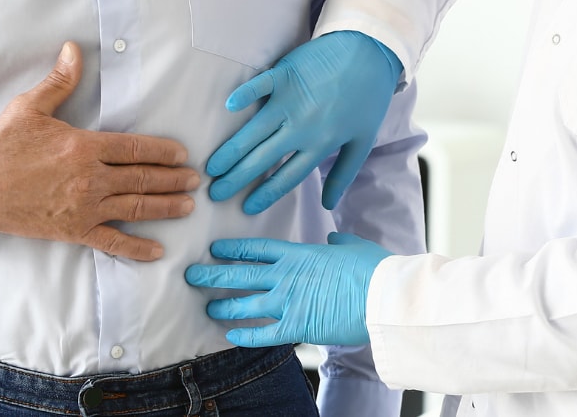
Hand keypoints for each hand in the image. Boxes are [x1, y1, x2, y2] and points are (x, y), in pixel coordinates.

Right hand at [0, 41, 199, 260]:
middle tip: (195, 180)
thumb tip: (74, 50)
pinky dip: (137, 248)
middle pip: (143, 179)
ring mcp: (85, 208)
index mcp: (84, 147)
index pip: (136, 148)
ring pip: (136, 209)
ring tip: (187, 206)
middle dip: (173, 179)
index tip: (182, 154)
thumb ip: (59, 82)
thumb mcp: (29, 107)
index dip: (163, 151)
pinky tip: (157, 250)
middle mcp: (91, 179)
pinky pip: (112, 242)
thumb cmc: (2, 148)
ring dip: (165, 207)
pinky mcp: (74, 231)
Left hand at [185, 232, 391, 346]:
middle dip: (212, 275)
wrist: (384, 296)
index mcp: (300, 254)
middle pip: (239, 274)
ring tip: (208, 309)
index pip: (257, 249)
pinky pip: (262, 333)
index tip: (215, 249)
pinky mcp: (296, 327)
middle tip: (192, 275)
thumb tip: (334, 238)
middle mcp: (286, 276)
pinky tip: (231, 337)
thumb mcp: (355, 246)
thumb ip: (340, 242)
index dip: (233, 249)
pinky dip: (245, 335)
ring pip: (244, 304)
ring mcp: (288, 302)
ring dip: (223, 307)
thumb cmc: (375, 270)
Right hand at [206, 31, 402, 214]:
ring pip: (254, 130)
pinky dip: (245, 95)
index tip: (245, 208)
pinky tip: (228, 106)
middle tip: (214, 193)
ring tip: (211, 166)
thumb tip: (330, 205)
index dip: (264, 194)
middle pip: (262, 159)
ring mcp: (291, 100)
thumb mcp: (362, 141)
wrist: (370, 52)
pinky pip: (260, 86)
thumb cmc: (368, 98)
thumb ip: (343, 175)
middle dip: (236, 179)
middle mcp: (301, 127)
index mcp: (320, 145)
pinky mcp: (285, 75)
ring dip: (231, 150)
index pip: (287, 177)